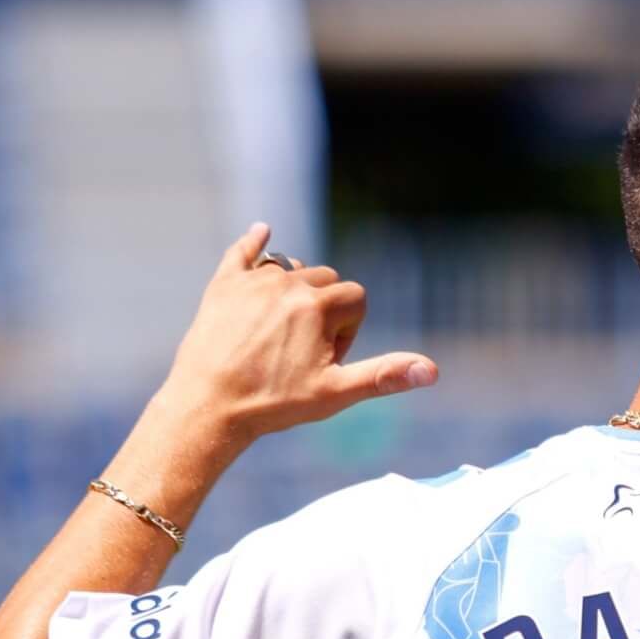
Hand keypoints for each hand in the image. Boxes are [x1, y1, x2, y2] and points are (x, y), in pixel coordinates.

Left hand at [152, 222, 436, 449]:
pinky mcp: (223, 286)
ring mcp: (253, 281)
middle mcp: (288, 283)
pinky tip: (261, 232)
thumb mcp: (333, 393)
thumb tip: (432, 370)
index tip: (325, 360)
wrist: (207, 406)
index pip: (355, 299)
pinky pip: (242, 252)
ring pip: (291, 270)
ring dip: (295, 291)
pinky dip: (254, 242)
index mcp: (318, 305)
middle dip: (325, 312)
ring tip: (278, 331)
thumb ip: (383, 376)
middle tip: (301, 353)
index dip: (348, 332)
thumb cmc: (272, 404)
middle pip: (326, 281)